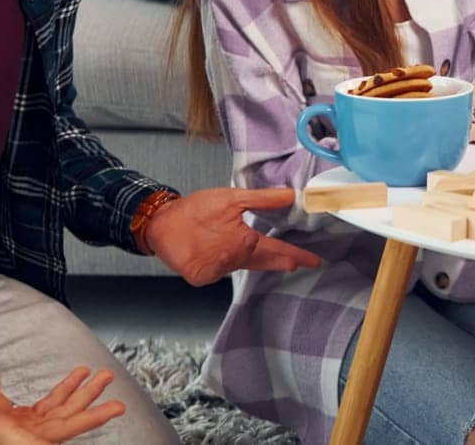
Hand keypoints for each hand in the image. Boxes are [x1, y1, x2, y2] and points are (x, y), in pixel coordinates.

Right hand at [0, 359, 123, 443]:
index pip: (38, 443)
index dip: (60, 441)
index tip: (89, 431)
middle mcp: (10, 433)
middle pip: (58, 429)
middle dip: (89, 415)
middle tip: (118, 404)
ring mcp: (14, 425)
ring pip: (58, 416)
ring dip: (82, 397)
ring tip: (104, 376)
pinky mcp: (15, 416)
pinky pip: (48, 406)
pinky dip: (65, 391)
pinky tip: (79, 376)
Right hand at [145, 188, 321, 285]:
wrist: (160, 223)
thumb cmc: (196, 210)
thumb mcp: (233, 199)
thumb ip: (264, 200)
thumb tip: (291, 196)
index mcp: (245, 242)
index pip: (277, 250)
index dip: (297, 255)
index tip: (314, 262)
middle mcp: (234, 260)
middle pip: (263, 261)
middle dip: (281, 260)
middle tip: (301, 263)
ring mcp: (217, 271)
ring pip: (241, 265)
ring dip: (249, 257)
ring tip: (254, 249)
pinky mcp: (202, 277)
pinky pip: (219, 270)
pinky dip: (222, 261)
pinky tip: (217, 250)